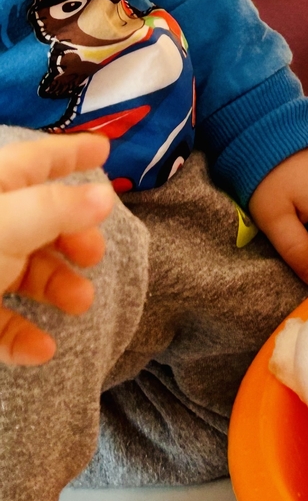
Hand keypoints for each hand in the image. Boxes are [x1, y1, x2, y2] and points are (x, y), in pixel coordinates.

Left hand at [0, 135, 115, 365]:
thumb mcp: (7, 224)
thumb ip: (58, 208)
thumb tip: (105, 195)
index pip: (38, 160)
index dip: (72, 154)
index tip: (105, 150)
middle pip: (36, 219)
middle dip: (72, 237)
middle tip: (94, 256)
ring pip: (20, 271)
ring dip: (55, 287)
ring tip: (80, 305)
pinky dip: (21, 335)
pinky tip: (40, 350)